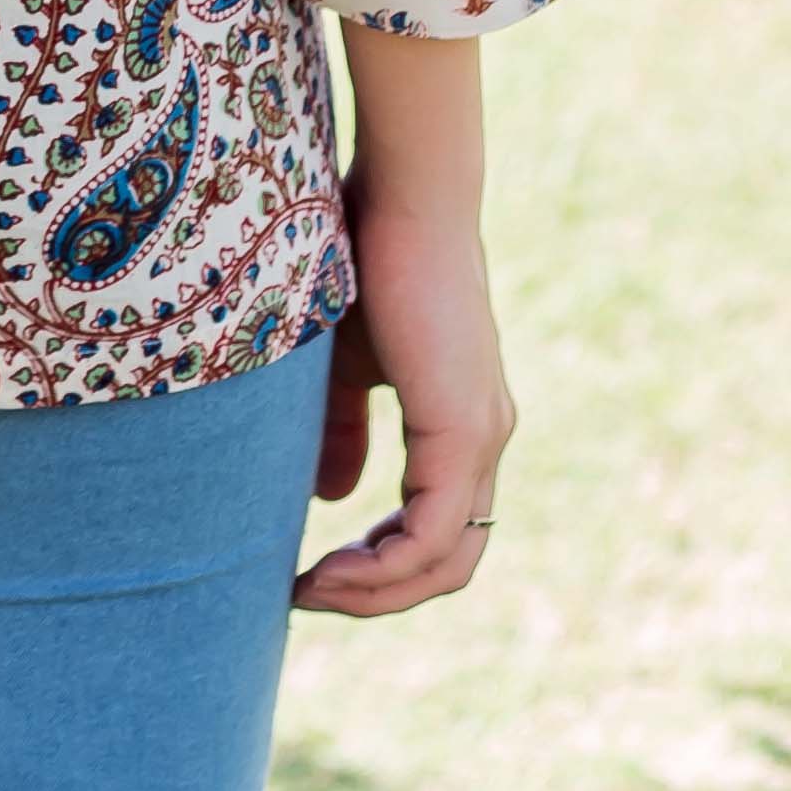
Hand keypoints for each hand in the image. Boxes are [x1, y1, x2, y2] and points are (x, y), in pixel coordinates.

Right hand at [291, 187, 513, 617]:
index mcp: (461, 422)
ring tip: (309, 590)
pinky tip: (330, 568)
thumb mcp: (343, 362)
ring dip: (376, 592)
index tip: (314, 571)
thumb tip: (334, 501)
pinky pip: (432, 536)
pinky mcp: (463, 432)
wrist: (402, 196)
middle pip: (448, 562)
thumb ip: (342, 430)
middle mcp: (483, 440)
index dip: (380, 566)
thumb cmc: (365, 260)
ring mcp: (481, 438)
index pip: (437, 528)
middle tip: (307, 594)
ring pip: (446, 561)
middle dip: (377, 594)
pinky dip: (383, 568)